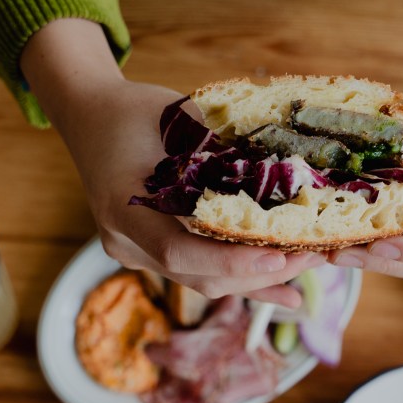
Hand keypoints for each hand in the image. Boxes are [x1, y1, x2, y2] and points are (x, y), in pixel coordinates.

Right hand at [23, 20, 319, 306]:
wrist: (91, 116)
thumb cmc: (135, 111)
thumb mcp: (178, 122)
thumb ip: (220, 152)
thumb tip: (284, 173)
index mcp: (122, 207)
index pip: (178, 250)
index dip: (229, 260)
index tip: (277, 257)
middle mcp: (125, 242)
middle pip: (197, 275)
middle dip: (258, 274)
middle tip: (311, 257)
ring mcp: (135, 253)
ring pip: (202, 280)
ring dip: (256, 279)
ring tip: (306, 269)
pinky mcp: (151, 252)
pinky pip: (199, 272)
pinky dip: (242, 277)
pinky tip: (285, 291)